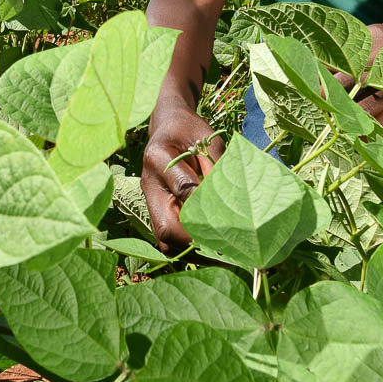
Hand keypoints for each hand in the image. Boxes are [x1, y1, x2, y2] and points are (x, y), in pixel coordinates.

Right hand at [140, 106, 224, 253]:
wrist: (167, 125)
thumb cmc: (190, 130)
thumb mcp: (207, 139)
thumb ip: (216, 166)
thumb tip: (234, 201)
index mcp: (158, 157)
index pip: (184, 189)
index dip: (209, 207)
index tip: (234, 221)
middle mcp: (149, 184)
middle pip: (165, 226)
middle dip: (196, 242)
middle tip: (226, 249)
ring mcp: (150, 200)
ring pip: (164, 238)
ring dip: (191, 250)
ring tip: (222, 255)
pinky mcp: (155, 209)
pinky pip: (167, 237)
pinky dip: (187, 246)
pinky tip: (210, 248)